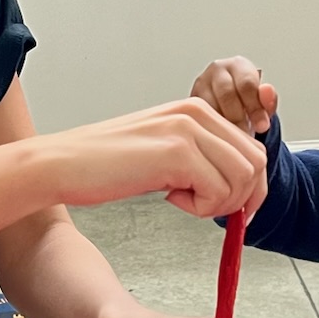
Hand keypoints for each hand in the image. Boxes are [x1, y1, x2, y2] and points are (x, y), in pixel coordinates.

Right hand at [32, 99, 266, 219]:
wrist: (62, 164)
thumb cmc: (105, 164)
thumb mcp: (162, 150)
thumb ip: (200, 158)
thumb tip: (239, 189)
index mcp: (195, 109)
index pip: (251, 149)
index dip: (249, 186)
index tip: (232, 208)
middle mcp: (196, 113)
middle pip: (255, 164)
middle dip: (239, 197)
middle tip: (205, 207)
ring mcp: (187, 130)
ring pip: (242, 179)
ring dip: (217, 203)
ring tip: (182, 199)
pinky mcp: (177, 153)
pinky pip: (218, 192)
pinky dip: (200, 208)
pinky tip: (170, 198)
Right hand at [191, 57, 278, 135]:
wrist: (231, 101)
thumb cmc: (247, 100)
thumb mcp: (262, 101)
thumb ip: (268, 99)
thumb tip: (267, 92)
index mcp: (238, 65)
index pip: (246, 84)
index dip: (255, 108)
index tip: (262, 126)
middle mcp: (218, 70)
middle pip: (226, 94)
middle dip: (238, 118)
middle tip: (246, 135)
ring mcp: (201, 83)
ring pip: (210, 105)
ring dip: (222, 124)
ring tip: (233, 138)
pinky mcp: (190, 98)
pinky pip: (198, 114)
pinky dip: (210, 126)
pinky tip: (219, 134)